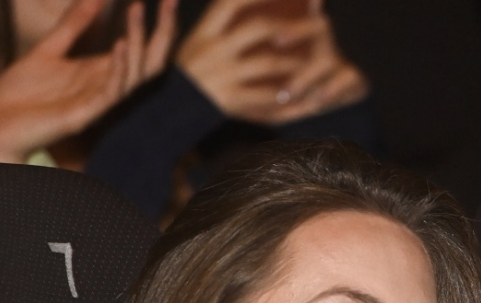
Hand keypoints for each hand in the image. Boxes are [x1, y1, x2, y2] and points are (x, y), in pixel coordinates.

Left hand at [0, 0, 177, 163]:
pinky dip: (118, 69)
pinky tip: (120, 45)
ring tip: (136, 11)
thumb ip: (73, 27)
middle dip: (163, 32)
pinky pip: (110, 93)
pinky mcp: (83, 115)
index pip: (144, 50)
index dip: (158, 25)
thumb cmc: (22, 95)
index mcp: (102, 73)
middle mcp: (107, 87)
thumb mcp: (48, 51)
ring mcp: (98, 102)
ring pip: (134, 75)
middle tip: (170, 1)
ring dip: (138, 42)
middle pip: (151, 62)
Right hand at [176, 0, 365, 124]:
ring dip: (294, 61)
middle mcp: (213, 49)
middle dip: (289, 25)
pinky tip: (301, 95)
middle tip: (315, 25)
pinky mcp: (230, 99)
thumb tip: (237, 5)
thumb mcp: (192, 45)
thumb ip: (215, 25)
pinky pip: (265, 94)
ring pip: (267, 61)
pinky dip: (285, 95)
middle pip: (257, 27)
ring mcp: (222, 74)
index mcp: (204, 33)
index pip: (230, 2)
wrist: (165, 114)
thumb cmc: (185, 77)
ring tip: (314, 61)